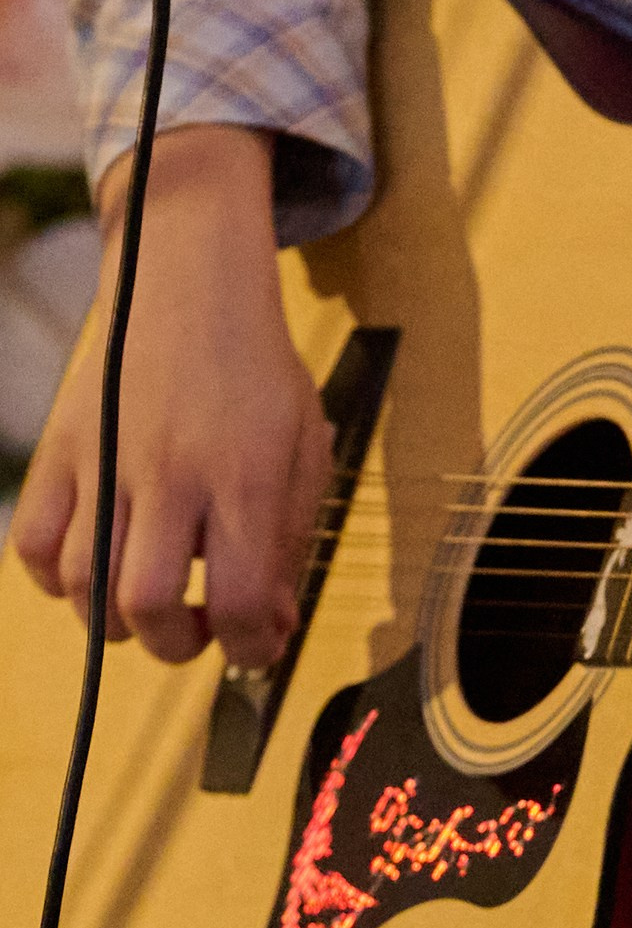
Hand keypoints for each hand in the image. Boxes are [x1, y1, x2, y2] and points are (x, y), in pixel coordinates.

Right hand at [12, 125, 331, 669]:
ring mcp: (105, 461)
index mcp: (243, 475)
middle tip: (197, 626)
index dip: (254, 647)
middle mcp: (170, 472)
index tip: (257, 644)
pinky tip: (94, 568)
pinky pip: (33, 543)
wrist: (188, 281)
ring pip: (84, 584)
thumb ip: (288, 540)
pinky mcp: (60, 449)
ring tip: (149, 601)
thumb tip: (271, 626)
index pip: (242, 598)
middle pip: (149, 603)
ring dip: (117, 620)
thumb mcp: (302, 449)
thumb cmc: (254, 371)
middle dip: (177, 643)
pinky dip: (55, 578)